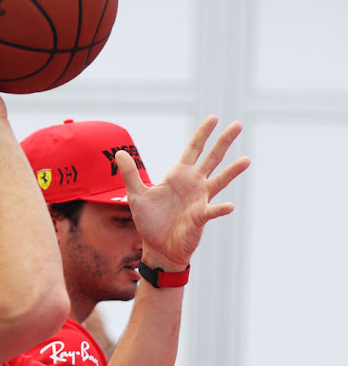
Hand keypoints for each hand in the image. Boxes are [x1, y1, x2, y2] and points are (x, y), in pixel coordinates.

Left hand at [116, 115, 249, 269]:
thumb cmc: (150, 221)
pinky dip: (220, 208)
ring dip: (233, 171)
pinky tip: (229, 206)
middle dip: (223, 141)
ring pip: (220, 181)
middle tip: (238, 124)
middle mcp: (194, 184)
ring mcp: (200, 200)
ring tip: (247, 160)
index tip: (214, 118)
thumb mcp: (136, 194)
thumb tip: (119, 152)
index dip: (203, 134)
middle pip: (212, 158)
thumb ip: (130, 173)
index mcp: (179, 175)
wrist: (158, 247)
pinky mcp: (201, 217)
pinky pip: (212, 211)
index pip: (194, 149)